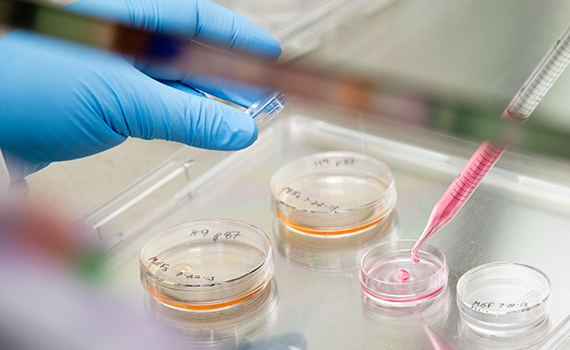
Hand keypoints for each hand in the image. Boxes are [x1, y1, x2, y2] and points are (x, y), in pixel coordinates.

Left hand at [0, 0, 280, 181]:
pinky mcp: (94, 99)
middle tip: (265, 95)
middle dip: (228, 75)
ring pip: (171, 81)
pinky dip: (179, 117)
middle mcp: (118, 36)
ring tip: (243, 119)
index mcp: (126, 16)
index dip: (238, 38)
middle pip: (187, 50)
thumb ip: (187, 116)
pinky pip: (150, 104)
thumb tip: (240, 129)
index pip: (196, 18)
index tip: (271, 57)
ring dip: (206, 101)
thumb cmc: (27, 85)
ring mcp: (105, 67)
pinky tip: (201, 128)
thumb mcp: (123, 100)